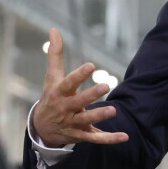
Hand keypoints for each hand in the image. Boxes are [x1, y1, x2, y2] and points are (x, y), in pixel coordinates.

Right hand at [32, 28, 128, 147]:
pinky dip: (109, 139)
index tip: (91, 65)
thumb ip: (56, 54)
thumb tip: (54, 29)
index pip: (68, 83)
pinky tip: (125, 136)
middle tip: (106, 86)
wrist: (42, 129)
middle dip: (91, 96)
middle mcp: (66, 108)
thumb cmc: (52, 96)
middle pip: (78, 102)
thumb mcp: (52, 76)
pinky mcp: (81, 135)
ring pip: (86, 121)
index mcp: (59, 93)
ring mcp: (73, 123)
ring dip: (99, 116)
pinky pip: (95, 139)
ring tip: (114, 110)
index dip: (79, 75)